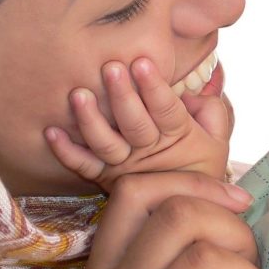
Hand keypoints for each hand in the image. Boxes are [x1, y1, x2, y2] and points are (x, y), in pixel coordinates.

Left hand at [45, 58, 230, 190]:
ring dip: (90, 120)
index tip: (142, 62)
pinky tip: (51, 132)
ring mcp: (124, 166)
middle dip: (122, 96)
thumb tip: (195, 90)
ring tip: (78, 95)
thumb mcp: (217, 136)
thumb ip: (211, 109)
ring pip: (106, 144)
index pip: (166, 109)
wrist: (188, 206)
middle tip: (110, 68)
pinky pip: (83, 166)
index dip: (154, 87)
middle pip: (134, 124)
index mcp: (179, 135)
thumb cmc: (202, 162)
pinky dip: (66, 151)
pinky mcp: (104, 177)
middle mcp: (148, 150)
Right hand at [80, 172, 268, 268]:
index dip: (192, 183)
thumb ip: (175, 247)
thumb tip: (232, 197)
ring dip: (241, 254)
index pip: (133, 191)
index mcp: (106, 265)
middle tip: (248, 250)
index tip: (236, 198)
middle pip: (175, 211)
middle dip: (228, 218)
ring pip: (196, 241)